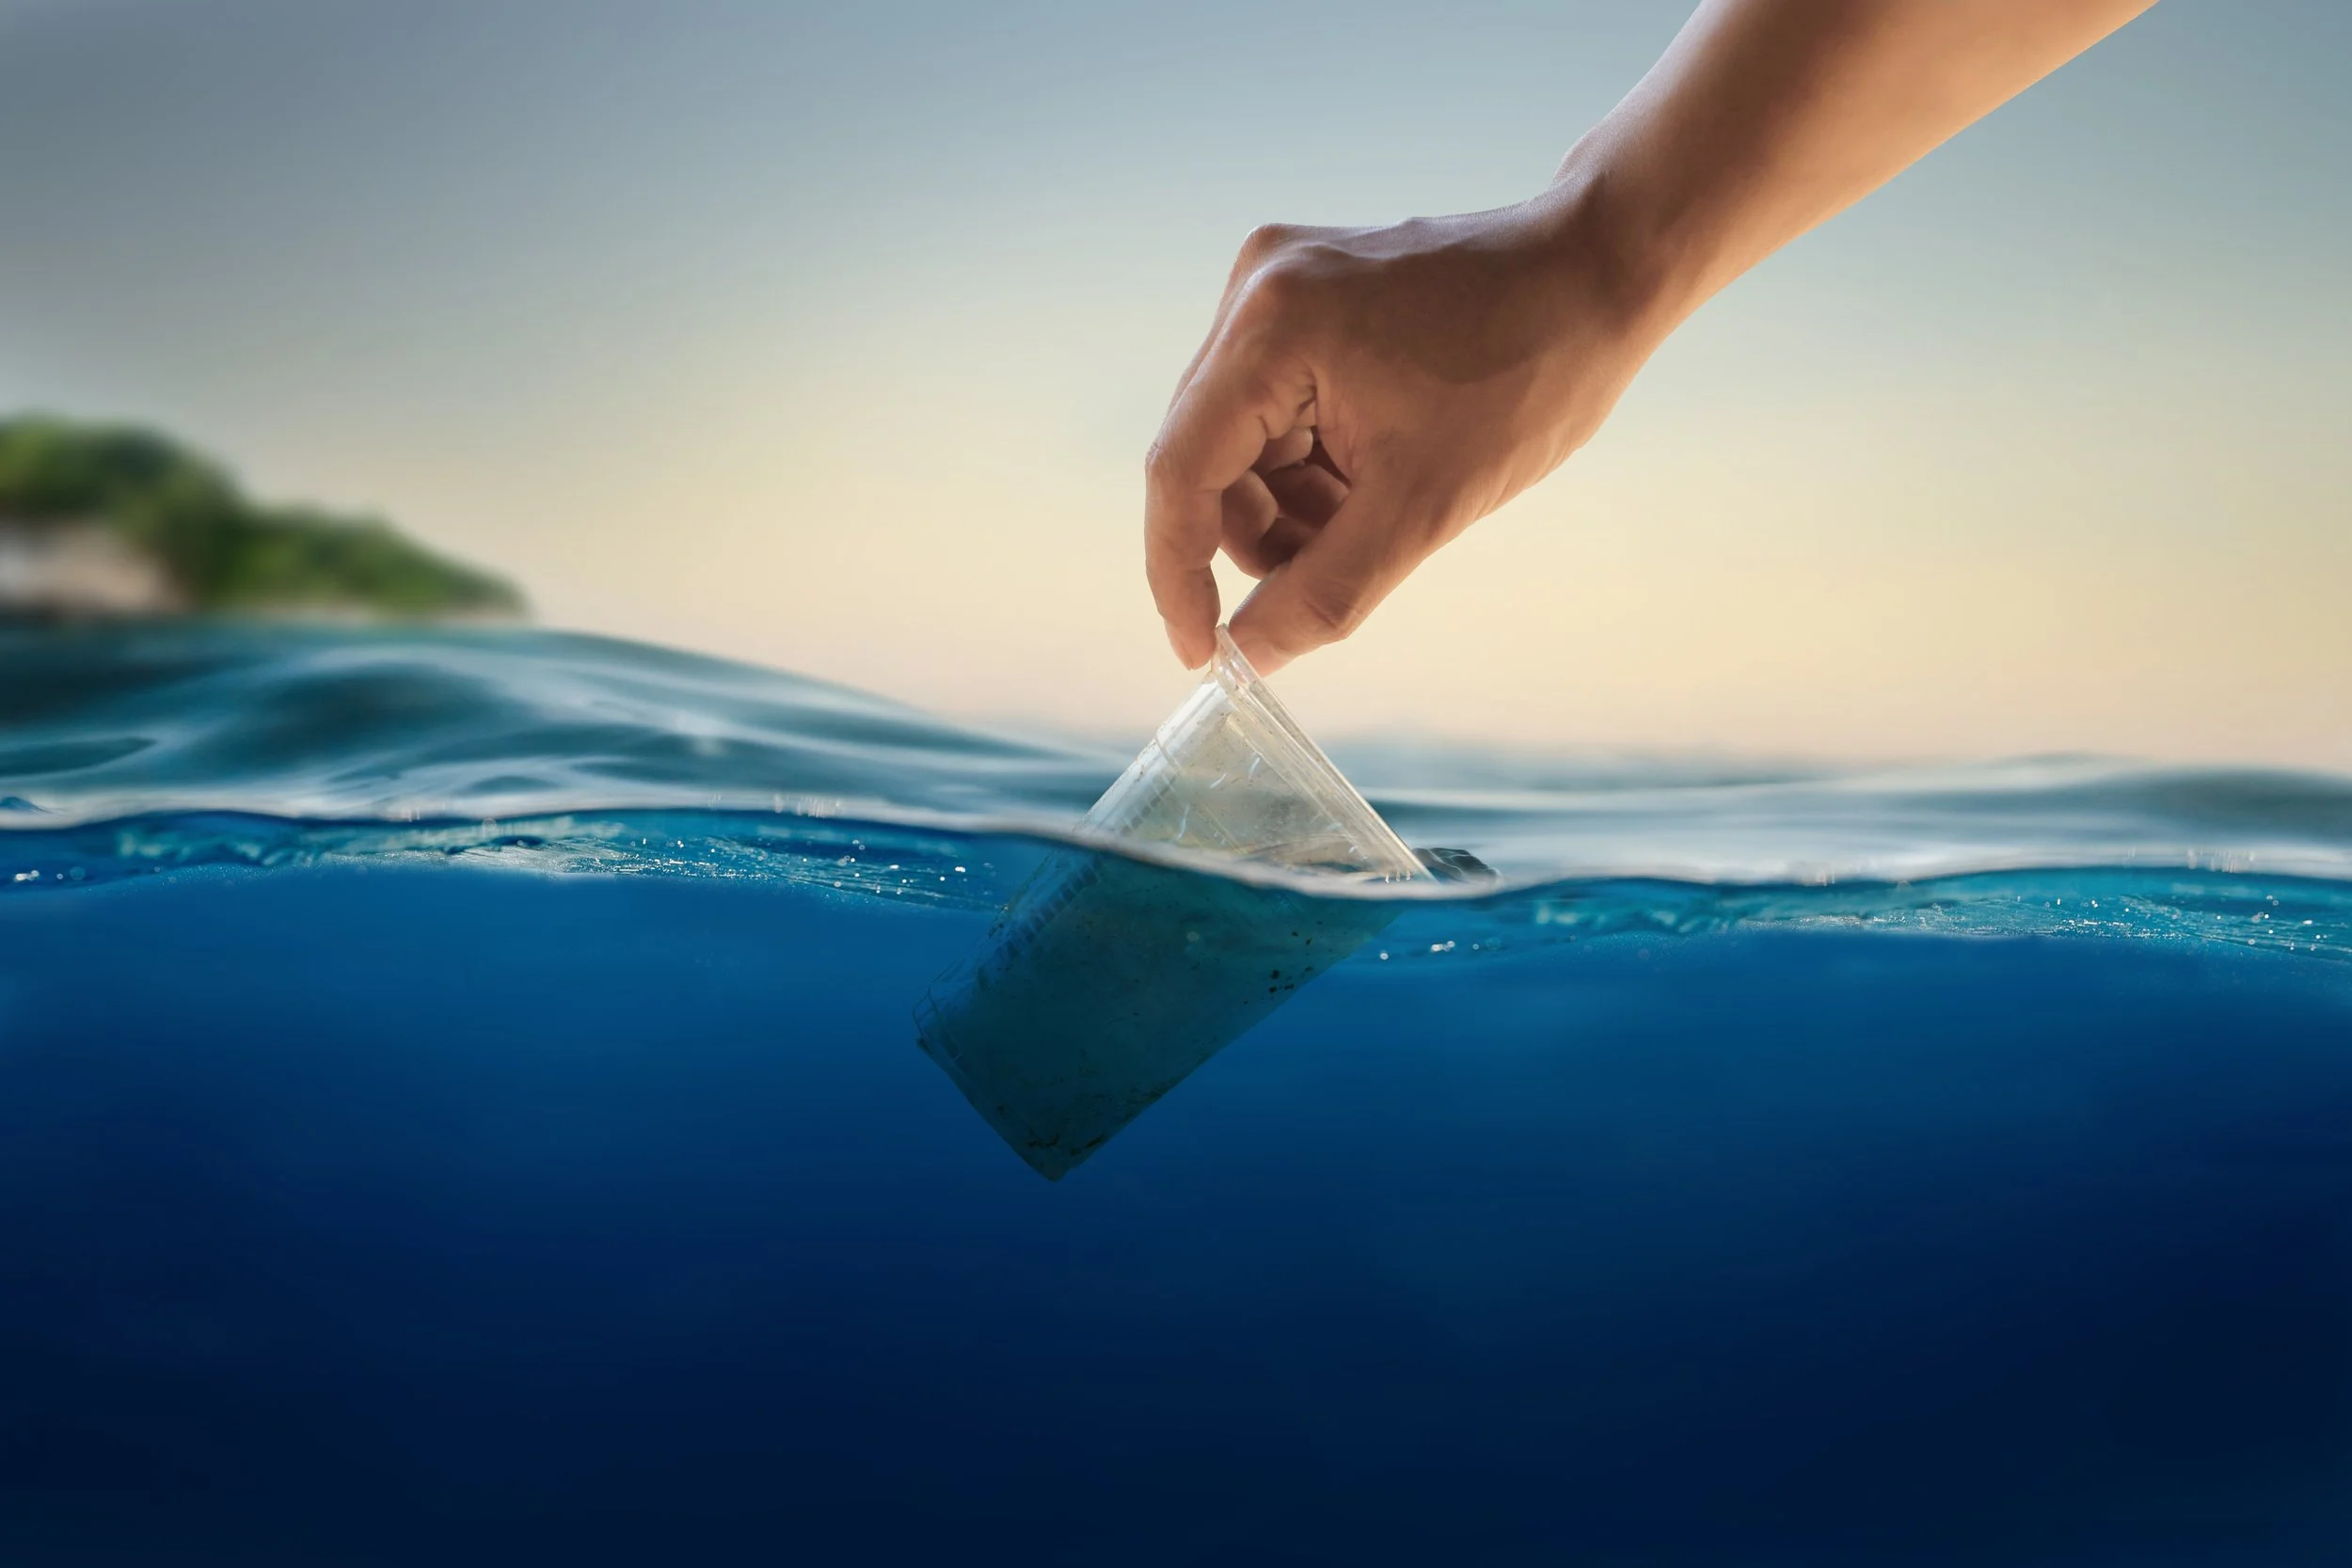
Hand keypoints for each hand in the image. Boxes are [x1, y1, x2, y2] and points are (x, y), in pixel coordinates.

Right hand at [1143, 182, 1667, 671]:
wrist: (1600, 271)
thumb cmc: (1533, 371)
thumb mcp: (1425, 506)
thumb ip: (1324, 592)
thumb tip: (1247, 657)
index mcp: (1273, 327)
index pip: (1180, 472)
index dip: (1179, 574)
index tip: (1201, 650)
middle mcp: (1256, 290)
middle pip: (1206, 458)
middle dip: (1259, 535)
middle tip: (1327, 577)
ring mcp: (1276, 286)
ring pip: (1241, 443)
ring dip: (1290, 505)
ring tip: (1375, 514)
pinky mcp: (1304, 295)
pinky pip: (1274, 410)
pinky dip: (1312, 464)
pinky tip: (1375, 476)